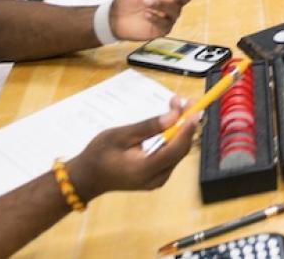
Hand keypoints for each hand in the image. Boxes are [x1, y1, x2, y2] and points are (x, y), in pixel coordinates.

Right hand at [62, 96, 195, 201]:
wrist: (88, 177)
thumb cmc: (100, 153)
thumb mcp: (121, 135)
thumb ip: (149, 127)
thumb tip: (175, 116)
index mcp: (145, 169)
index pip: (175, 149)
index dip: (188, 129)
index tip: (195, 110)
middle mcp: (156, 178)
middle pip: (180, 151)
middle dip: (186, 126)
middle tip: (185, 102)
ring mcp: (157, 181)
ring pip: (178, 154)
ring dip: (180, 131)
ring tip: (178, 107)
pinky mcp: (156, 179)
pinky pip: (171, 157)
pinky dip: (173, 140)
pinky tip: (171, 124)